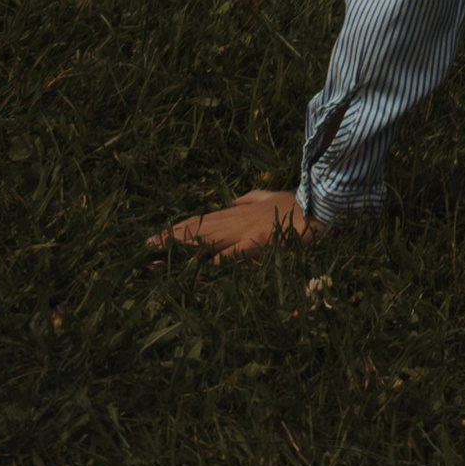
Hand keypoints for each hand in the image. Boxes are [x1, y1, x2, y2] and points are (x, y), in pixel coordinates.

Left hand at [147, 188, 322, 260]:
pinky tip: (200, 268)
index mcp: (239, 212)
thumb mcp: (270, 197)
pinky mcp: (260, 241)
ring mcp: (247, 231)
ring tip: (156, 256)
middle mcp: (237, 219)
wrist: (322, 205)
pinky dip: (216, 260)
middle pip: (195, 230)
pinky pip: (234, 252)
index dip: (176, 229)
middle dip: (168, 240)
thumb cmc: (298, 204)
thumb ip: (252, 198)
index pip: (200, 221)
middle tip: (142, 250)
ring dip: (180, 248)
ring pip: (206, 239)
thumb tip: (235, 200)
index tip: (154, 238)